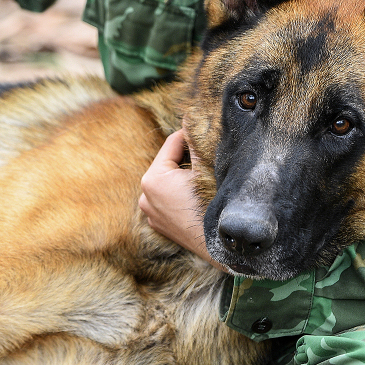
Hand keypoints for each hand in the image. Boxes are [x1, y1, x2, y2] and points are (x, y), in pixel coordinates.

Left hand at [139, 130, 224, 269]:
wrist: (218, 245)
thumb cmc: (212, 204)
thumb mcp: (204, 169)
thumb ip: (194, 142)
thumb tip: (190, 119)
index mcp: (153, 178)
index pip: (172, 144)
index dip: (190, 134)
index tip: (204, 129)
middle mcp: (145, 195)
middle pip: (168, 162)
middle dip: (186, 156)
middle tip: (206, 151)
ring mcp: (150, 212)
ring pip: (168, 181)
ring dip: (182, 174)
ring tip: (203, 172)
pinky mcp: (159, 224)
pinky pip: (167, 198)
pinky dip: (179, 192)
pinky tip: (196, 192)